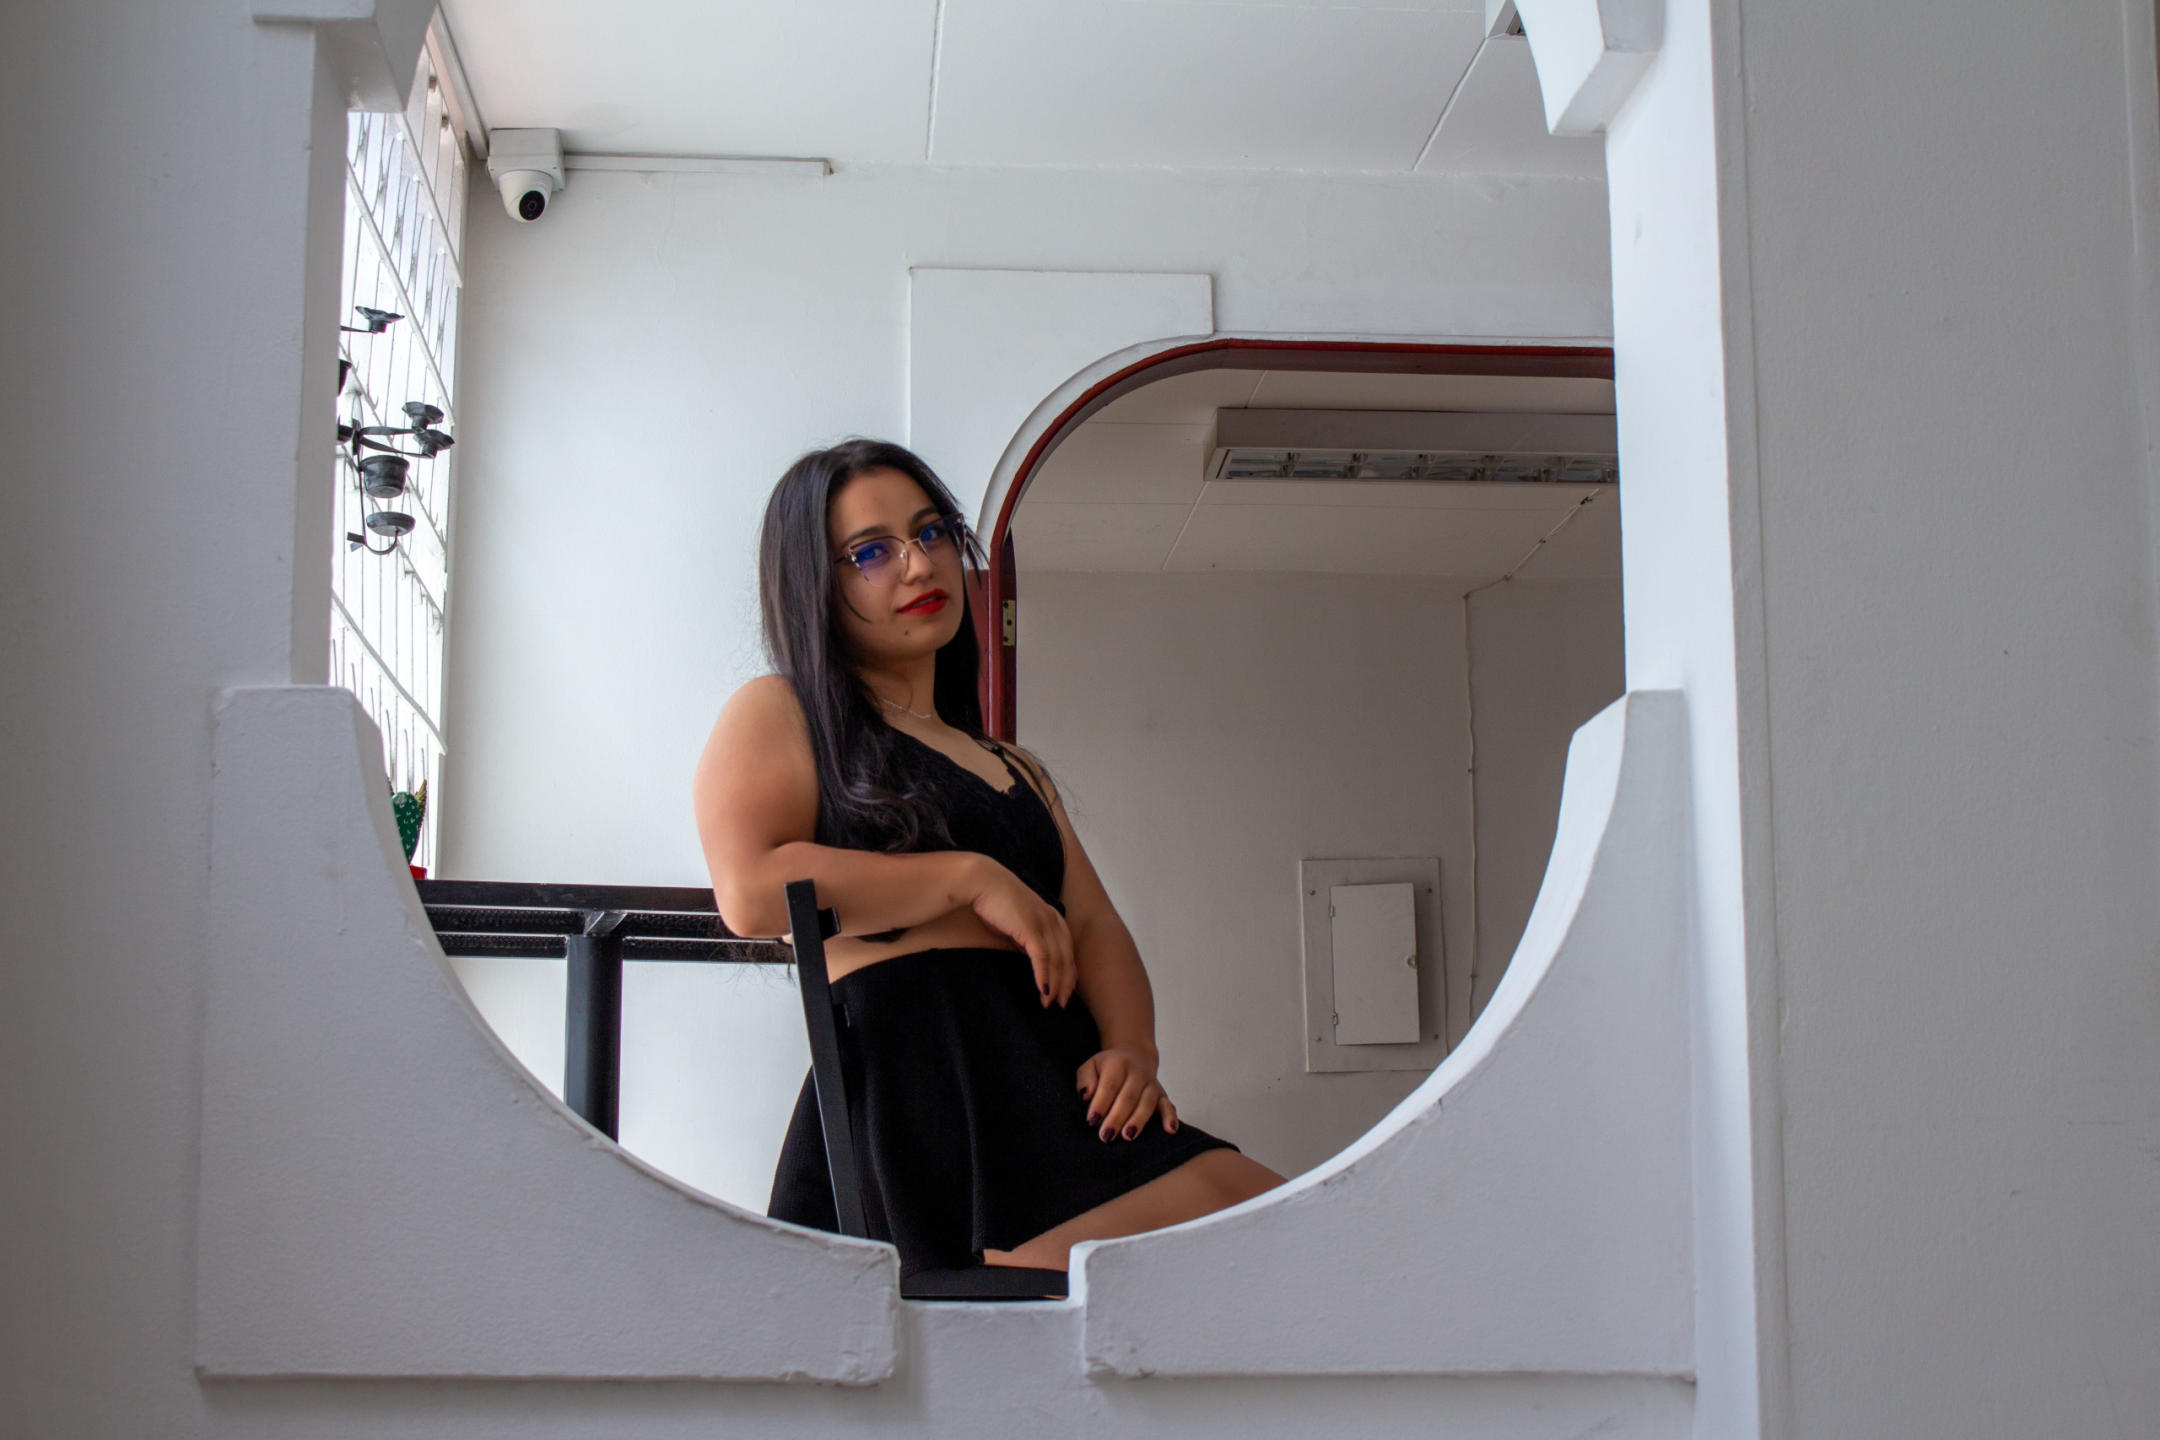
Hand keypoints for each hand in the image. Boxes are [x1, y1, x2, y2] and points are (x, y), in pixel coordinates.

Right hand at [967, 860, 1076, 1007]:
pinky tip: (1043, 991)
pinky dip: (1044, 976)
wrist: (981, 881)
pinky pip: (1042, 957)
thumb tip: (1032, 958)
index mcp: (1051, 916)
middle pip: (1067, 958)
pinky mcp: (1030, 928)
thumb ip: (1028, 938)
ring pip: (1057, 961)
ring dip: (1055, 985)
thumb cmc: (994, 901)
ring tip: (1049, 1003)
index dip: (1068, 972)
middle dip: (1066, 983)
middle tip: (1061, 1004)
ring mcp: (1043, 923)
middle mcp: (1052, 919)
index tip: (1065, 991)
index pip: (1068, 949)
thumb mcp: (1017, 923)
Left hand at [1076, 1047, 1177, 1141]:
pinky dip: (1170, 1118)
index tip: (1091, 1120)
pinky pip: (1168, 1106)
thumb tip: (1086, 1096)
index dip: (1101, 1103)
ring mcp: (1151, 1084)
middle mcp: (1137, 1072)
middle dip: (1117, 1117)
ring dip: (1138, 1121)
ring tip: (1127, 1136)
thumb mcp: (1090, 1067)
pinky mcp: (1162, 1095)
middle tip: (1106, 1136)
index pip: (1109, 1085)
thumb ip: (1085, 1080)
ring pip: (1147, 1103)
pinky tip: (1170, 1130)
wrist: (1133, 1056)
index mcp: (1118, 1063)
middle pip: (1128, 1097)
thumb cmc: (1107, 1068)